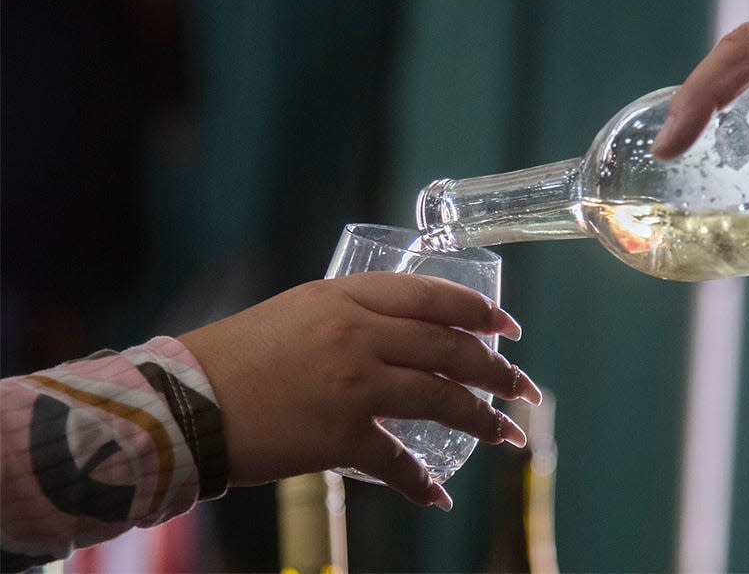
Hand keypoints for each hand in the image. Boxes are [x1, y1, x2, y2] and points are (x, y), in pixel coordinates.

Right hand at [179, 272, 540, 510]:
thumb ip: (350, 316)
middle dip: (497, 372)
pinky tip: (438, 494)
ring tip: (508, 435)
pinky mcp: (341, 437)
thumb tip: (398, 335)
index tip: (508, 327)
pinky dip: (423, 483)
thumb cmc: (236, 355)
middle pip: (449, 348)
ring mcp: (353, 384)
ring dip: (483, 421)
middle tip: (523, 388)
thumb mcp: (298, 311)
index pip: (431, 296)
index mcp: (345, 296)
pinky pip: (399, 462)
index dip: (479, 311)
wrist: (184, 402)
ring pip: (441, 400)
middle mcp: (357, 334)